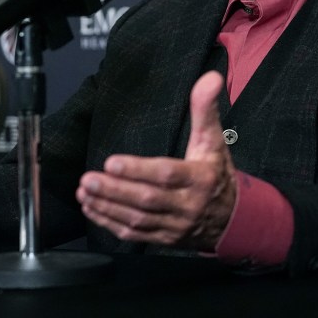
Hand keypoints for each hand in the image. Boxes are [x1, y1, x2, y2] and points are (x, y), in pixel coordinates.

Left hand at [75, 71, 236, 250]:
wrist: (234, 220)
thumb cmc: (217, 174)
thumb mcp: (214, 140)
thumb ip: (205, 109)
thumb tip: (210, 77)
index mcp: (199, 178)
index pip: (166, 174)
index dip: (138, 170)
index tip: (112, 162)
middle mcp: (187, 205)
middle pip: (147, 199)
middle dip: (115, 190)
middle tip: (88, 179)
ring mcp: (175, 225)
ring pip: (138, 219)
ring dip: (108, 207)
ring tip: (84, 192)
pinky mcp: (164, 239)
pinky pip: (135, 234)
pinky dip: (111, 223)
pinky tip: (92, 209)